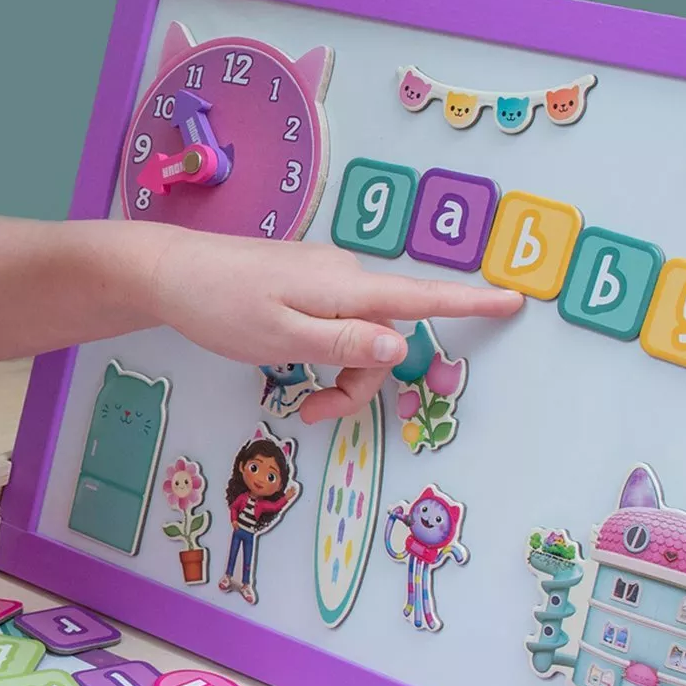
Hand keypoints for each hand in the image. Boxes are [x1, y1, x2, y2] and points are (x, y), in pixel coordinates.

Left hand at [147, 230, 520, 426]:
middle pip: (385, 336)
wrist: (170, 272)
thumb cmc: (221, 306)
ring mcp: (325, 277)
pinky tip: (288, 360)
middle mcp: (345, 276)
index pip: (420, 298)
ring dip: (340, 373)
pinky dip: (326, 353)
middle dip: (361, 383)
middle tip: (314, 414)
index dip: (470, 303)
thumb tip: (402, 346)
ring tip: (298, 397)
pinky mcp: (306, 282)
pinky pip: (338, 323)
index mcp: (345, 288)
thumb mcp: (281, 338)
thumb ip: (343, 344)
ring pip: (360, 336)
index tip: (516, 300)